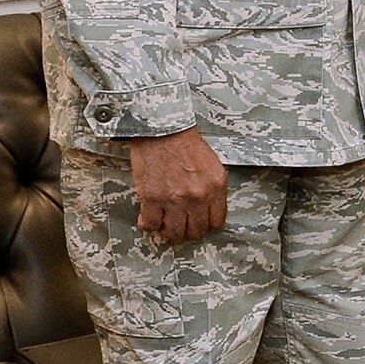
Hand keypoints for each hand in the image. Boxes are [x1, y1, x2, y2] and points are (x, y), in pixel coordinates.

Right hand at [129, 128, 226, 244]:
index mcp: (216, 187)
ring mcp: (175, 199)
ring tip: (164, 223)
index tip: (197, 221)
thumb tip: (207, 211)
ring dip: (168, 231)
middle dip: (187, 231)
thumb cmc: (185, 145)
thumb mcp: (212, 166)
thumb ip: (212, 189)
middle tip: (179, 224)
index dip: (206, 224)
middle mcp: (198, 196)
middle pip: (196, 231)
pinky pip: (151, 224)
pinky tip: (147, 218)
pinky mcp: (152, 198)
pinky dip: (149, 225)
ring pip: (174, 233)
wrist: (161, 130)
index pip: (217, 222)